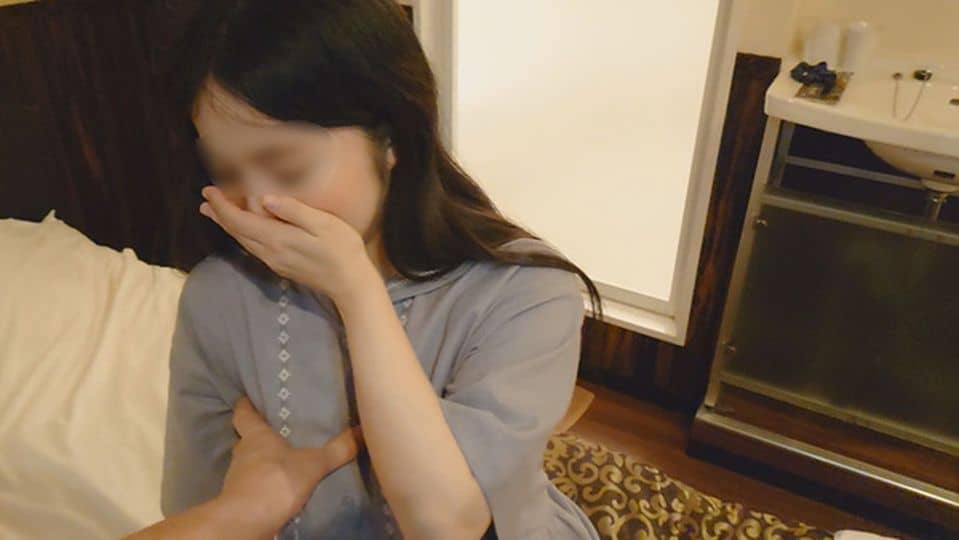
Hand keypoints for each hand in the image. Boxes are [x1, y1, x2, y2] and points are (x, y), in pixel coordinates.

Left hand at [199, 186, 373, 302]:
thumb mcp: (323, 224)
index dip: (222, 206)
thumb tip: (265, 198)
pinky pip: (253, 248)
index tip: (209, 190)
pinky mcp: (282, 267)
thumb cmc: (343, 250)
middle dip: (219, 215)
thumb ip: (294, 210)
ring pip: (243, 241)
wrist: (350, 284)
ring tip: (215, 213)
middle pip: (237, 232)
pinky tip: (244, 230)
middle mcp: (270, 253)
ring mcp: (275, 262)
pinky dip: (242, 235)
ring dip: (227, 226)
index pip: (240, 221)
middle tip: (205, 200)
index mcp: (277, 239)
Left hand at [220, 398, 363, 534]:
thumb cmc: (277, 481)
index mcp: (256, 436)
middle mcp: (242, 452)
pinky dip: (264, 483)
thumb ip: (337, 449)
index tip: (250, 398)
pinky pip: (253, 484)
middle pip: (247, 438)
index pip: (243, 413)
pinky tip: (279, 485)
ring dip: (262, 461)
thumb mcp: (314, 464)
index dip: (246, 406)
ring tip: (283, 460)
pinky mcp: (239, 498)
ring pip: (249, 462)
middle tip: (279, 431)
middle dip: (260, 436)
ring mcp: (237, 477)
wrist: (248, 521)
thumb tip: (362, 430)